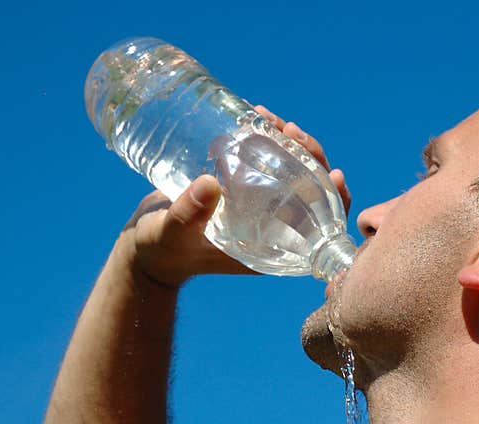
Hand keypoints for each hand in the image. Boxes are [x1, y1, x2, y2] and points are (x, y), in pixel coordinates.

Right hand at [119, 105, 349, 288]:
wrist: (143, 248)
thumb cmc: (161, 250)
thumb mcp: (173, 233)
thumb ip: (189, 213)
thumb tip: (210, 184)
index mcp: (272, 250)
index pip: (320, 228)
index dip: (335, 202)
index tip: (335, 174)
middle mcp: (272, 228)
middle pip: (311, 192)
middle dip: (310, 157)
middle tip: (291, 130)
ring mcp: (259, 208)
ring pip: (292, 172)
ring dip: (288, 143)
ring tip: (267, 117)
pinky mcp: (242, 190)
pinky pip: (267, 163)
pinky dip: (266, 139)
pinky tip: (255, 118)